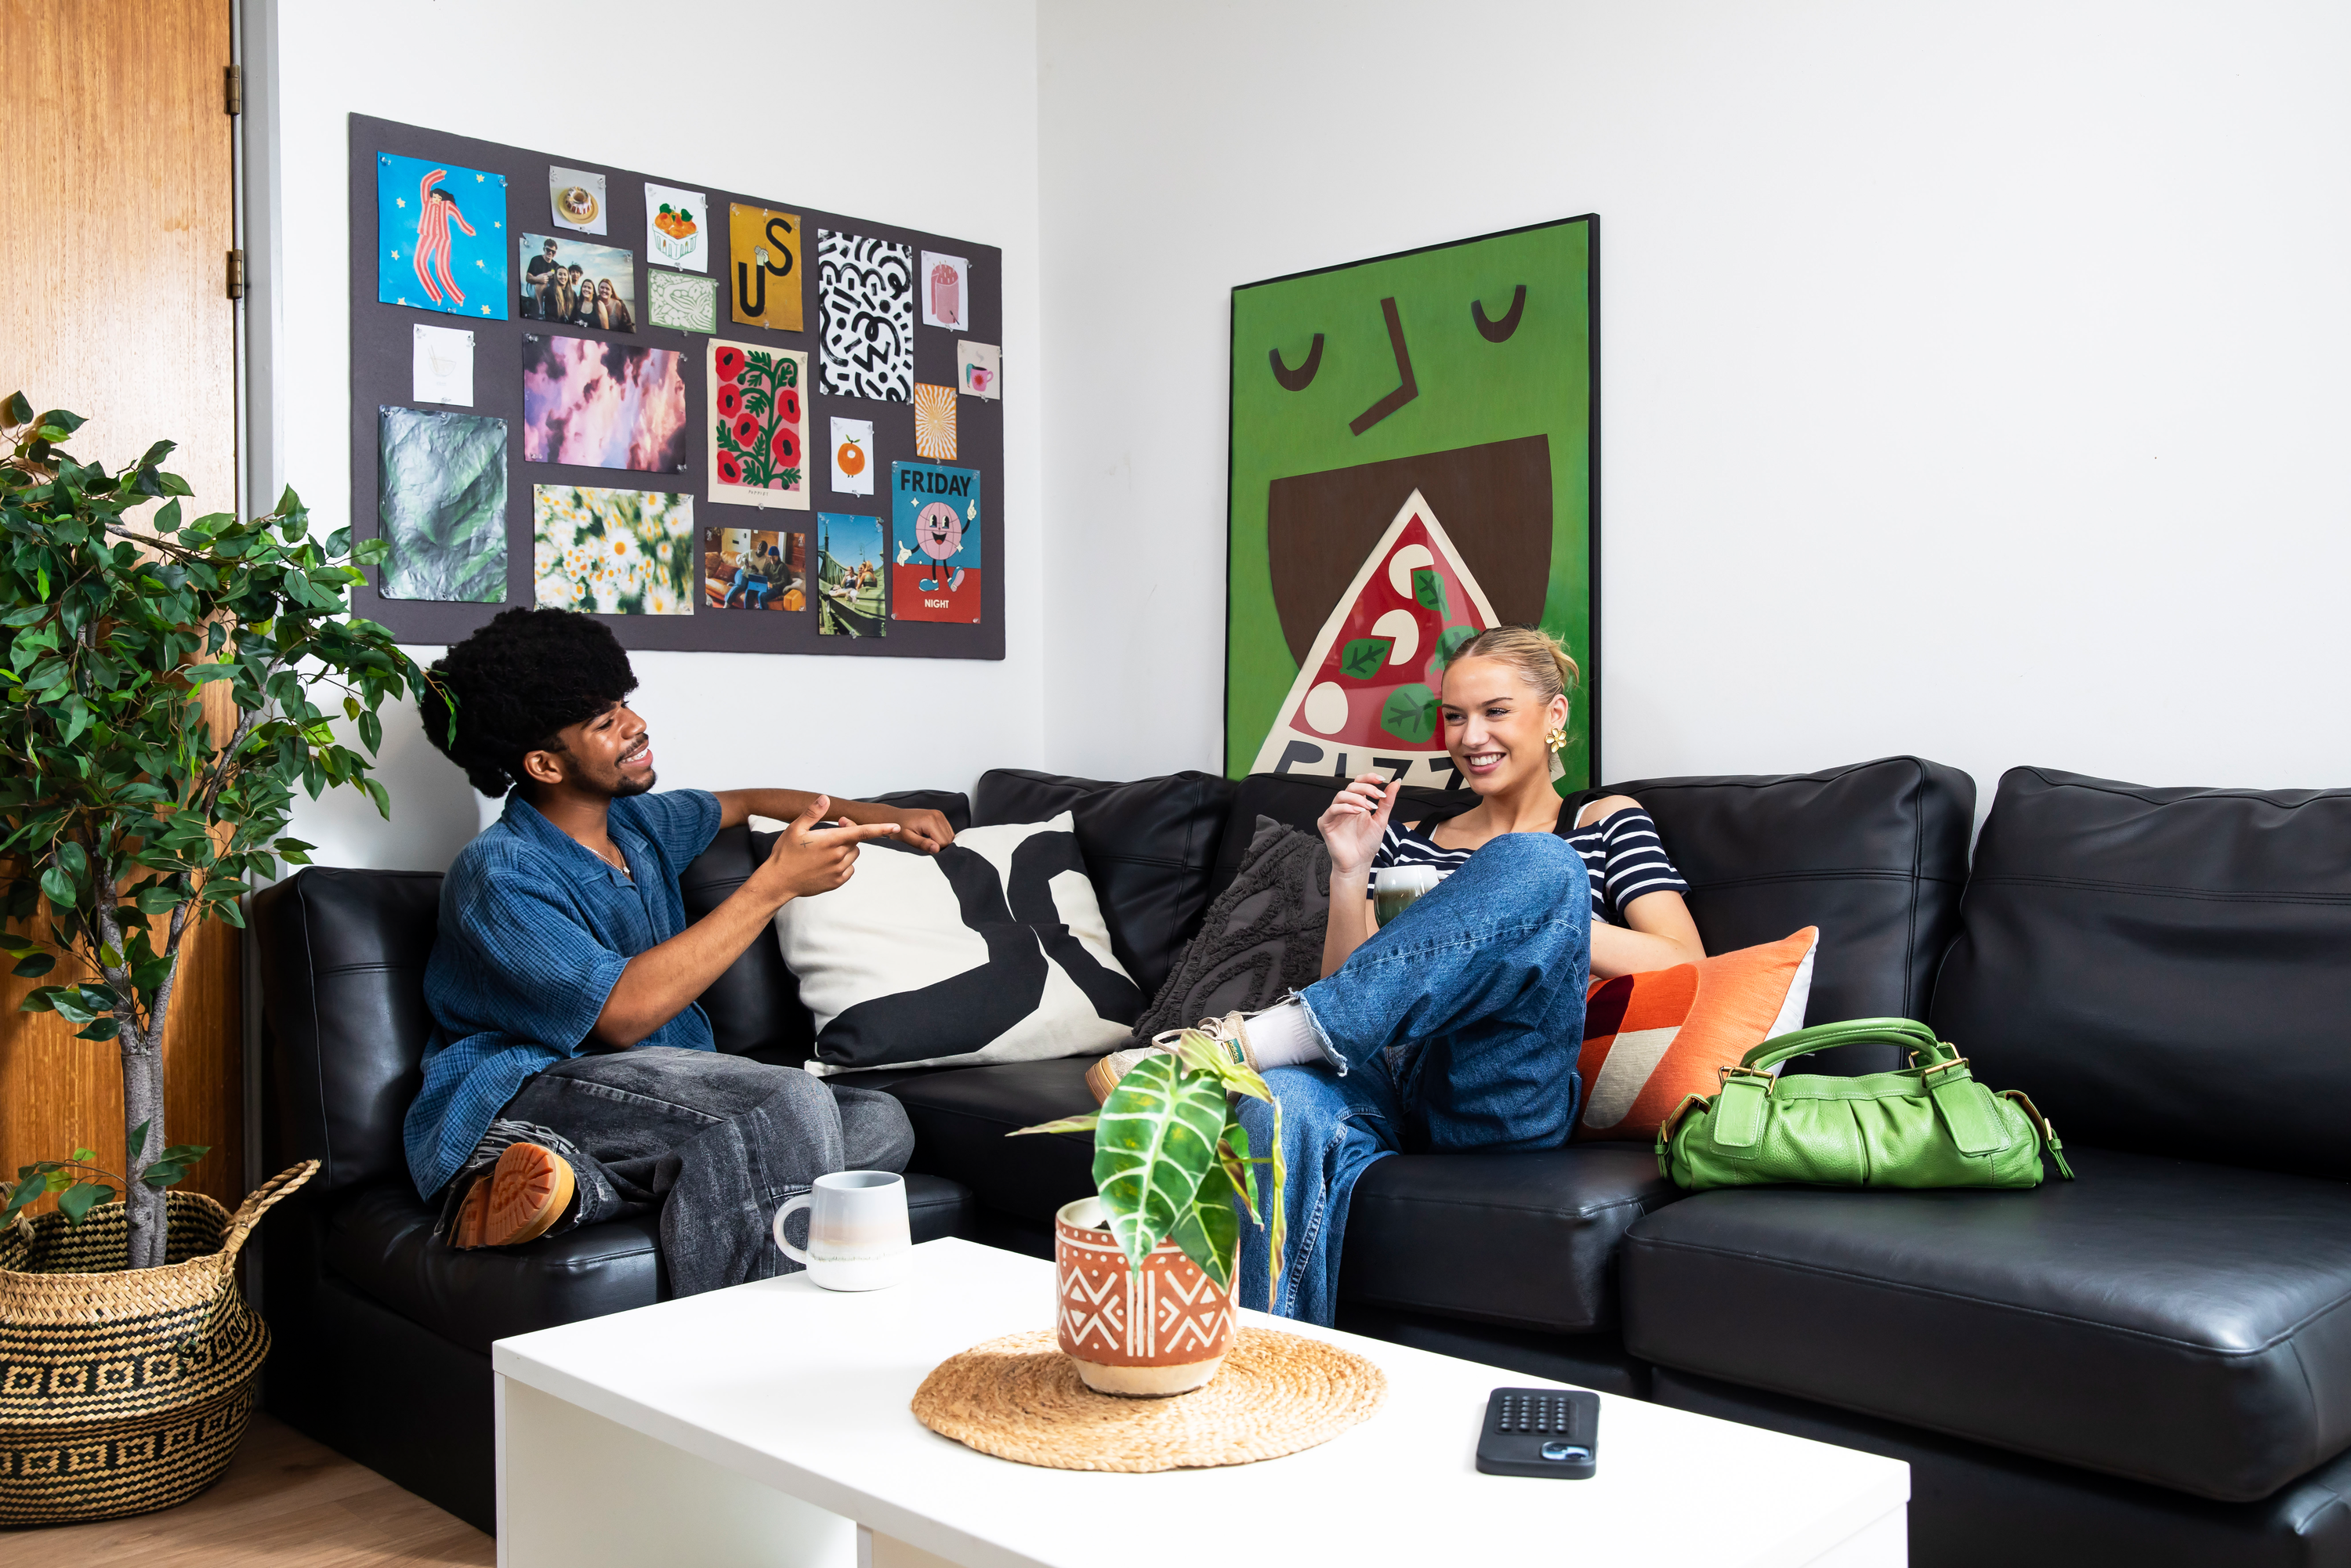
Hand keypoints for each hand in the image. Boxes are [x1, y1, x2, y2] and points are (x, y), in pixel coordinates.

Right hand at [754, 795, 900, 900]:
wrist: (778, 882)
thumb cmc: (785, 853)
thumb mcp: (795, 829)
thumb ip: (813, 813)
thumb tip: (825, 798)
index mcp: (831, 840)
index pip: (862, 832)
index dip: (881, 828)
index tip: (895, 826)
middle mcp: (838, 856)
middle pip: (855, 841)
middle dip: (847, 835)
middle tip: (829, 834)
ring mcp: (838, 871)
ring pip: (853, 855)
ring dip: (845, 850)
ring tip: (824, 851)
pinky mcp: (836, 882)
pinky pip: (849, 869)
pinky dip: (843, 864)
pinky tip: (825, 864)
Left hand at [889, 807, 955, 853]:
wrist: (895, 817)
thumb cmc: (899, 828)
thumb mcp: (908, 839)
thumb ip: (923, 844)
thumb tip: (937, 849)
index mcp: (930, 820)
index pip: (943, 842)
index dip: (935, 850)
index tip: (925, 850)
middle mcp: (938, 815)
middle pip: (948, 839)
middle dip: (939, 847)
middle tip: (925, 847)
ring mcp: (940, 814)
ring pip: (950, 836)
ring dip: (941, 842)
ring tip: (928, 842)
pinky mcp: (940, 816)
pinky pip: (948, 831)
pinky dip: (942, 837)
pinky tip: (931, 838)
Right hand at [1318, 771, 1399, 878]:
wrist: (1358, 863)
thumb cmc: (1367, 845)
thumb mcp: (1381, 821)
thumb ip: (1387, 802)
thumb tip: (1395, 784)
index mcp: (1358, 804)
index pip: (1359, 783)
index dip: (1369, 778)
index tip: (1381, 779)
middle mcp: (1346, 807)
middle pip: (1351, 786)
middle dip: (1366, 788)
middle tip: (1378, 796)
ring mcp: (1335, 814)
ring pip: (1341, 795)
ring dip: (1357, 798)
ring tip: (1369, 807)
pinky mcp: (1326, 823)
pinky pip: (1333, 809)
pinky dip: (1346, 808)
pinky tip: (1357, 812)